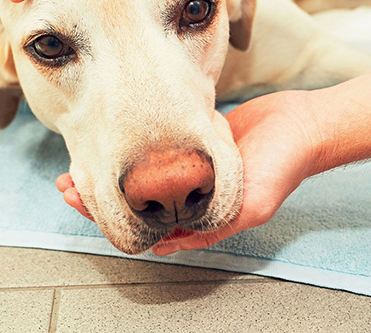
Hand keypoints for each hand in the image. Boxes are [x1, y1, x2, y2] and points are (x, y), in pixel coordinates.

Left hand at [55, 90, 323, 254]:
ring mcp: (188, 169)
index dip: (107, 215)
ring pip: (137, 176)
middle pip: (132, 200)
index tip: (79, 199)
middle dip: (97, 193)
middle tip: (68, 182)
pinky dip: (129, 150)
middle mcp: (189, 195)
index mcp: (199, 215)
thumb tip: (166, 246)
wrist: (301, 125)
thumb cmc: (281, 165)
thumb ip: (211, 227)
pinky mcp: (190, 143)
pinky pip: (153, 151)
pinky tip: (110, 142)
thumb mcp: (250, 206)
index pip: (143, 223)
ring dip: (108, 172)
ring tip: (79, 164)